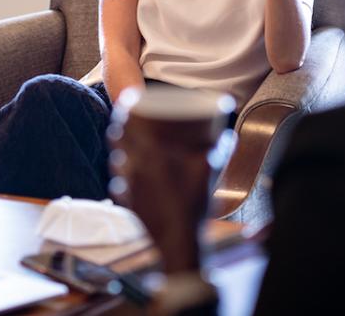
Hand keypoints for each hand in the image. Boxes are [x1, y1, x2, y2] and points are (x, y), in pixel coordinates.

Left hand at [107, 114, 211, 273]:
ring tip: (129, 147)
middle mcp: (133, 168)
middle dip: (120, 129)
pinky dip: (124, 176)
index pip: (125, 128)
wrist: (177, 240)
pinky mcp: (127, 202)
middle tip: (128, 123)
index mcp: (150, 156)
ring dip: (121, 152)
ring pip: (116, 162)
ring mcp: (128, 187)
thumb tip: (228, 135)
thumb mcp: (209, 172)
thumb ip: (218, 150)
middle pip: (117, 142)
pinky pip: (120, 184)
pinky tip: (133, 176)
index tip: (126, 104)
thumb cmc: (193, 205)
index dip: (123, 114)